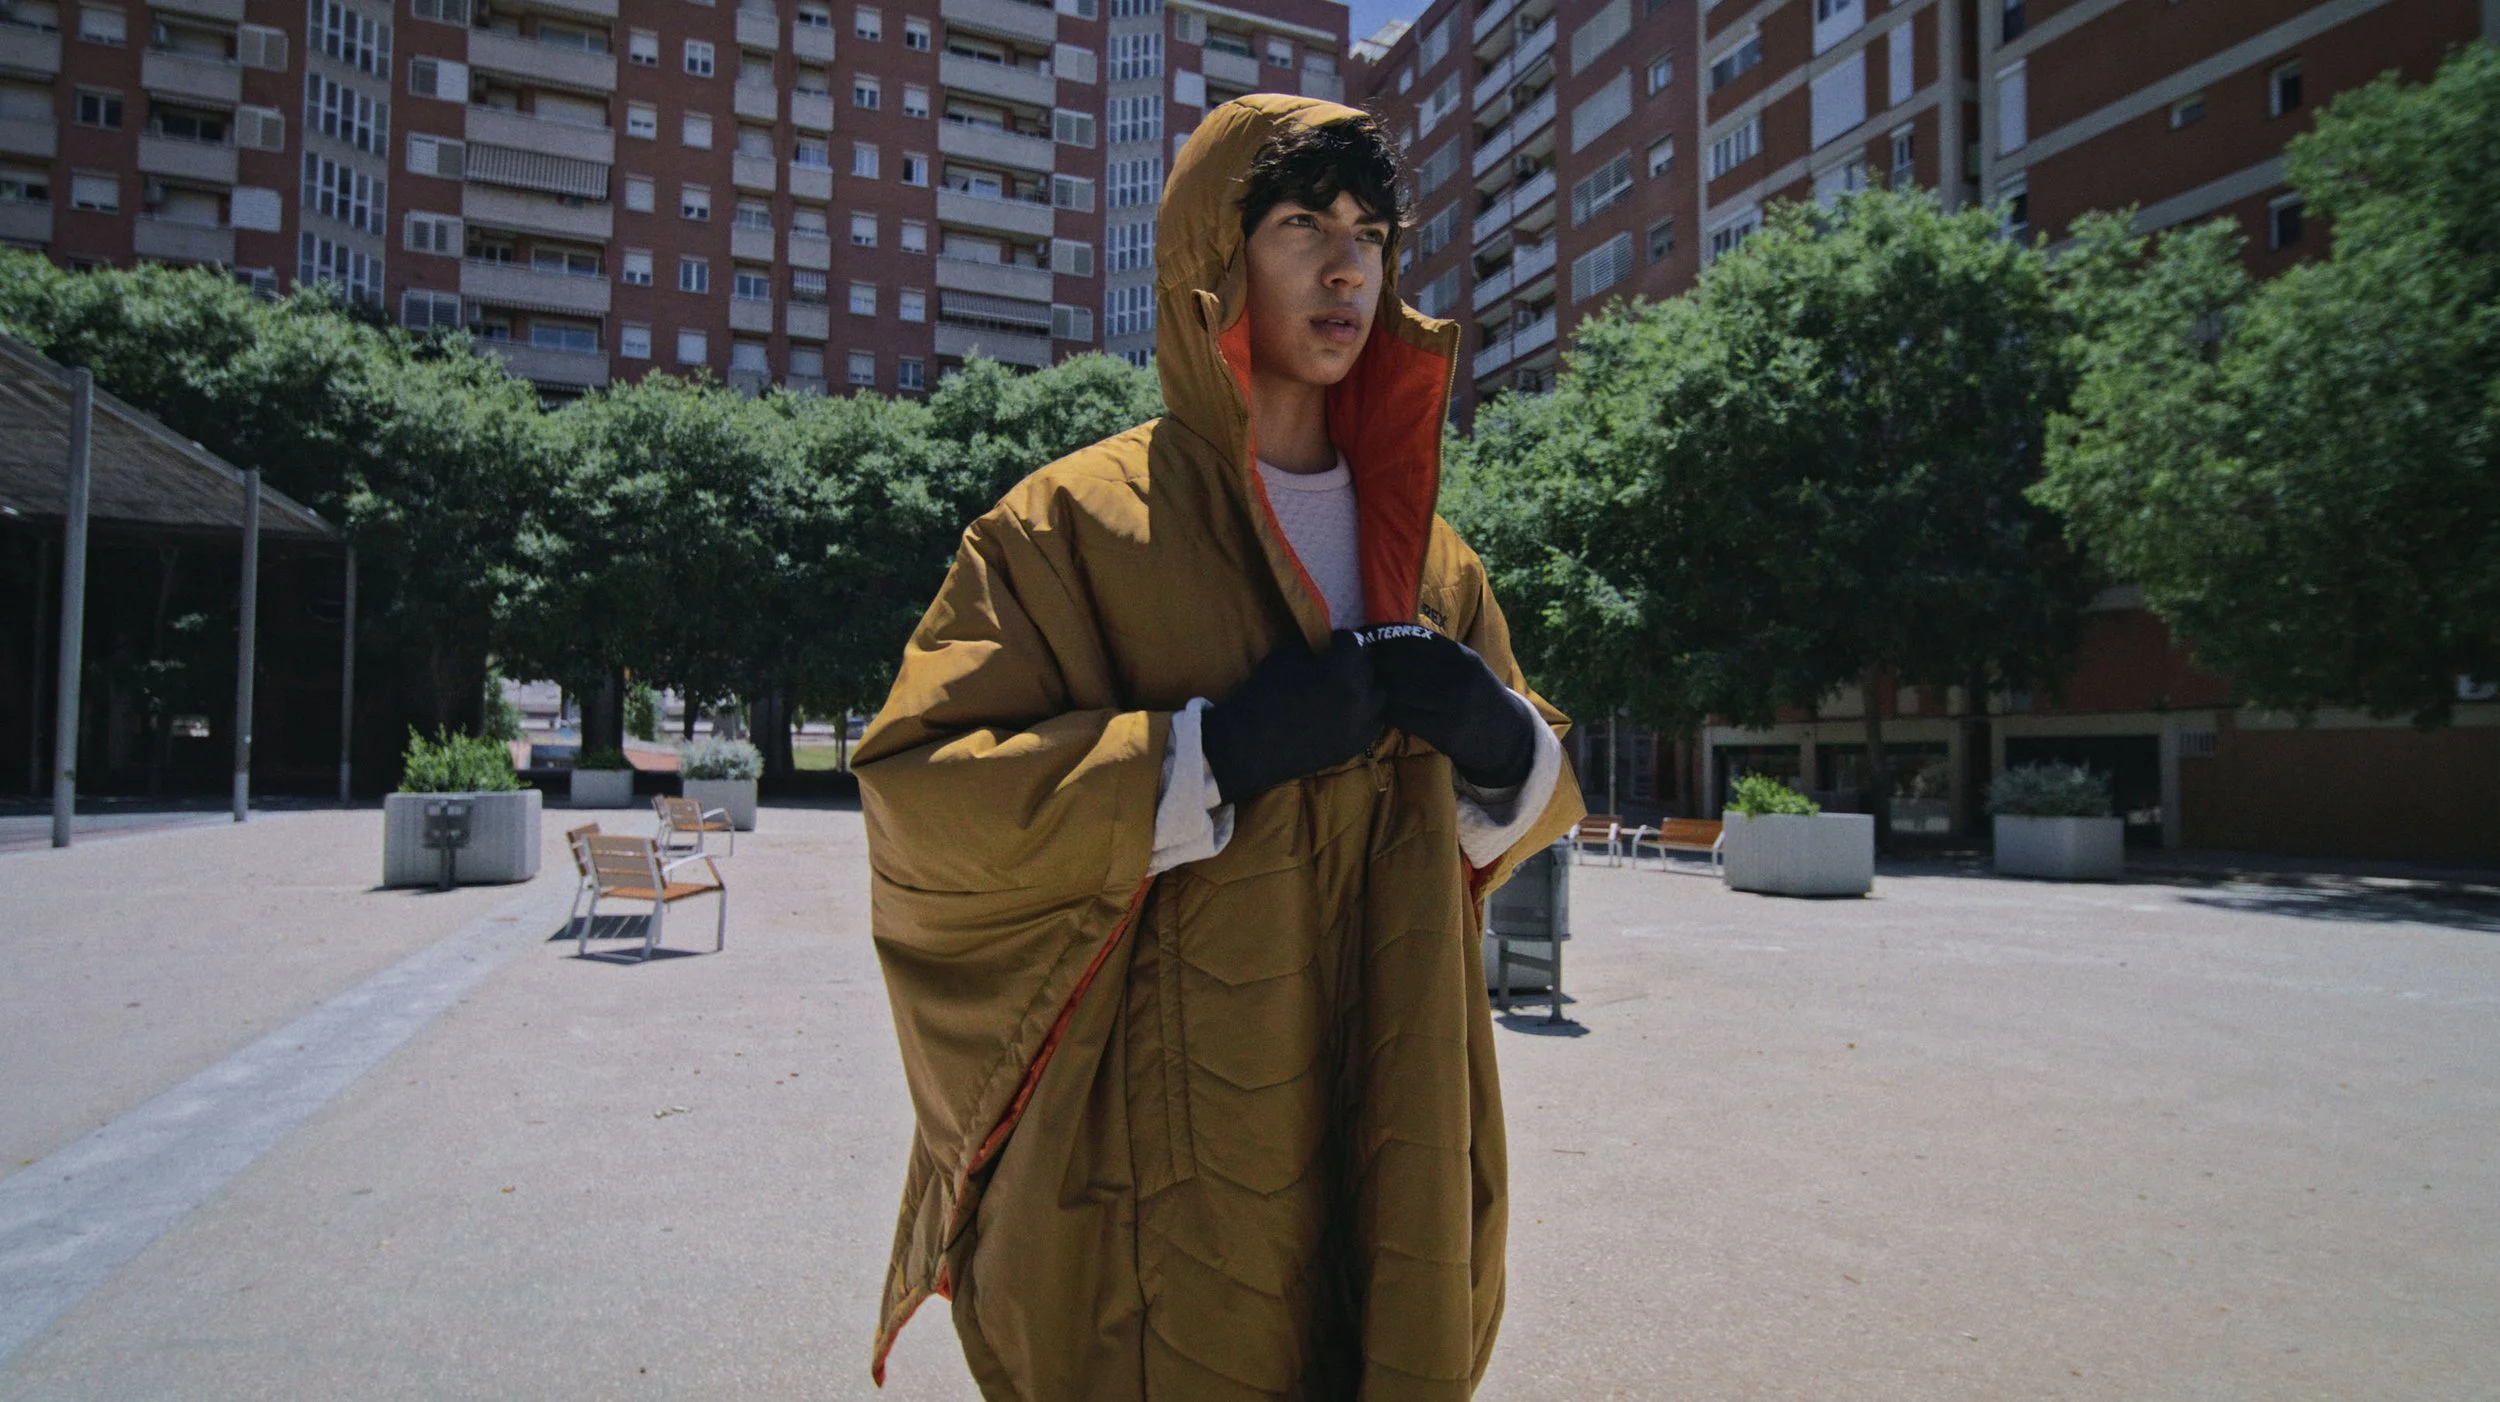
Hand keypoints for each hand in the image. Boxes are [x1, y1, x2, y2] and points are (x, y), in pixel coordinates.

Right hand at [1200, 630, 1386, 804]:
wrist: (1249, 746)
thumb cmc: (1262, 696)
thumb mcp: (1283, 657)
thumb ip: (1311, 645)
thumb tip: (1326, 644)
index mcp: (1341, 671)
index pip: (1354, 644)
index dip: (1341, 640)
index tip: (1331, 642)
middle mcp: (1358, 698)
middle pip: (1368, 669)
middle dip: (1353, 662)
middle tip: (1335, 665)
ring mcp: (1359, 726)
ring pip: (1377, 697)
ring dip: (1363, 688)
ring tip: (1344, 689)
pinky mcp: (1354, 746)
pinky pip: (1373, 724)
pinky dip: (1364, 714)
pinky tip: (1346, 712)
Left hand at [1360, 626, 1538, 789]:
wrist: (1506, 736)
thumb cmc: (1479, 695)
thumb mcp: (1468, 666)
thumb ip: (1439, 652)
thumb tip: (1394, 634)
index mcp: (1461, 656)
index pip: (1413, 638)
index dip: (1384, 636)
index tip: (1365, 636)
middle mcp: (1457, 677)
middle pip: (1400, 663)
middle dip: (1374, 661)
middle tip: (1356, 663)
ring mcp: (1450, 705)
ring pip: (1397, 690)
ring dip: (1376, 688)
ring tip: (1360, 686)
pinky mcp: (1443, 731)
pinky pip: (1402, 717)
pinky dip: (1385, 711)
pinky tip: (1377, 709)